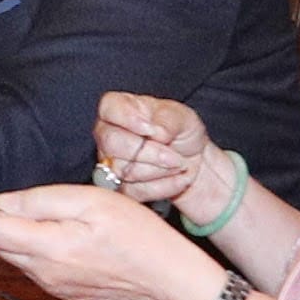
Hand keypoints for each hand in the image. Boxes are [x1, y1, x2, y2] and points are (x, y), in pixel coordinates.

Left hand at [0, 182, 229, 299]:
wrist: (168, 277)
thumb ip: (42, 201)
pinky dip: (29, 247)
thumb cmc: (137, 233)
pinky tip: (47, 232)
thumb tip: (4, 203)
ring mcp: (54, 287)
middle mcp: (44, 274)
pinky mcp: (65, 292)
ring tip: (22, 209)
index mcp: (48, 248)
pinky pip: (34, 267)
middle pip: (0, 245)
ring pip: (16, 256)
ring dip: (10, 234)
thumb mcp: (90, 201)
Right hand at [91, 93, 216, 209]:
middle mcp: (108, 133)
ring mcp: (110, 162)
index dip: (128, 119)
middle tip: (173, 155)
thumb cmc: (181, 131)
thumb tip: (156, 131)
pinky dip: (164, 186)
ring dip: (161, 170)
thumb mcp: (182, 117)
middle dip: (150, 152)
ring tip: (177, 163)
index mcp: (119, 108)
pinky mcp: (120, 187)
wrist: (192, 160)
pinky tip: (175, 177)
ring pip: (126, 171)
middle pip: (112, 143)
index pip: (108, 107)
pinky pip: (136, 191)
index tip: (151, 129)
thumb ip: (168, 119)